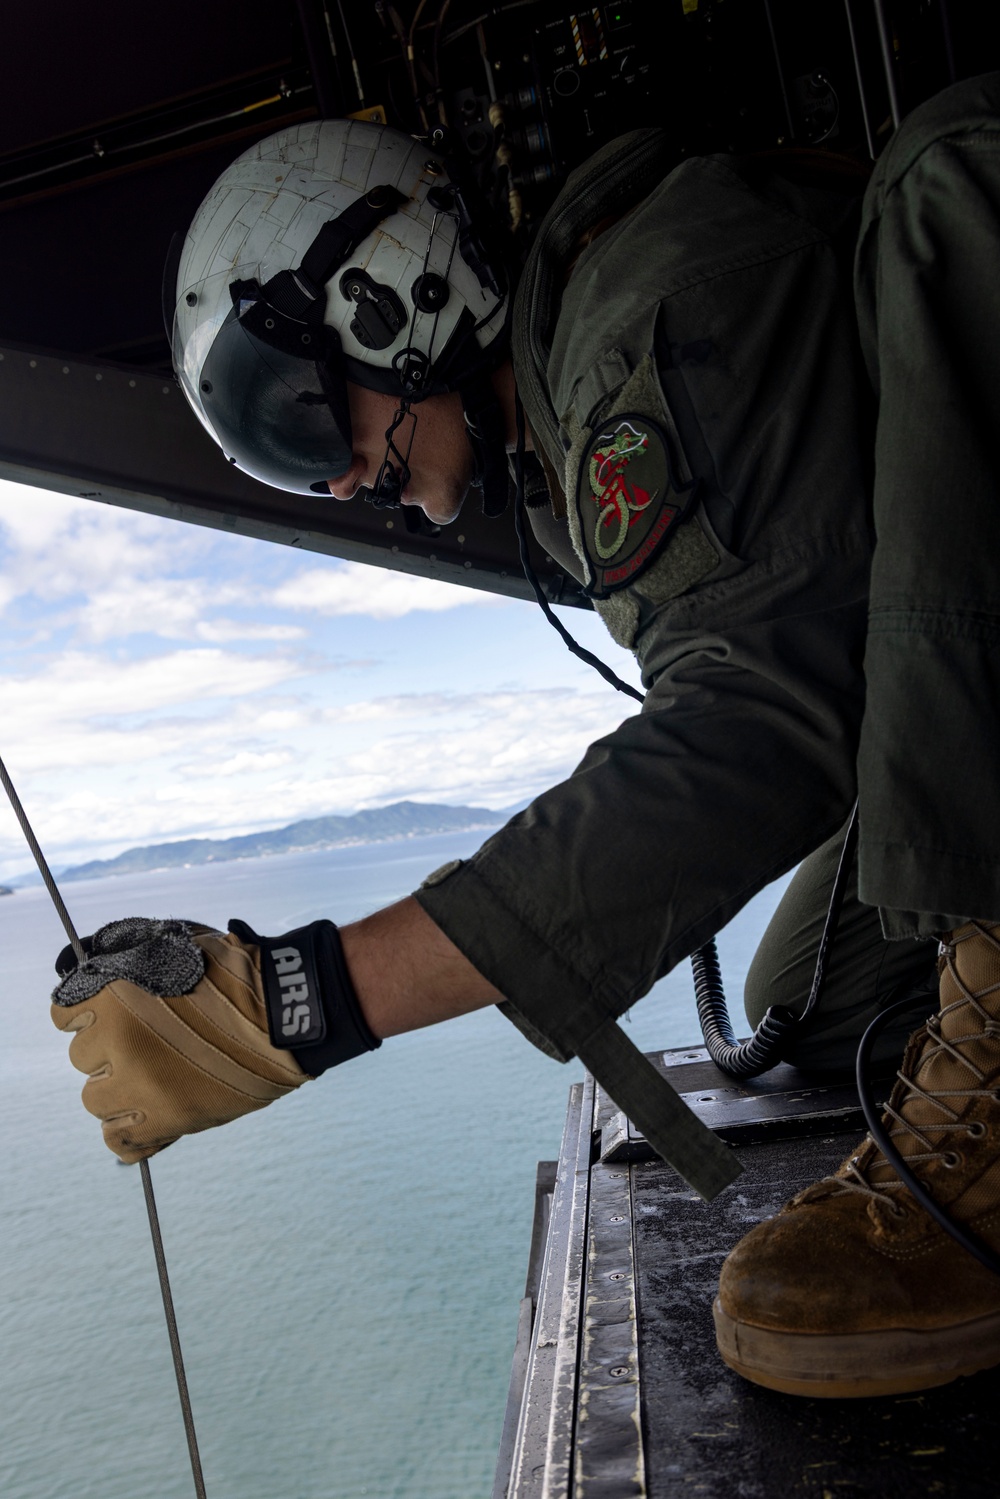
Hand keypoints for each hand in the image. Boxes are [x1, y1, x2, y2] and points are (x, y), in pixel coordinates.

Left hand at [51, 916, 377, 1162]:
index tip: (110, 1012)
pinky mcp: (169, 1121)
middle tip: (149, 1039)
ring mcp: (141, 1086)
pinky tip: (145, 1114)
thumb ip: (121, 954)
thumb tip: (77, 964)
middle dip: (109, 1047)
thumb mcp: (173, 943)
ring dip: (117, 1088)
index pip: (64, 1013)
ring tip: (152, 1075)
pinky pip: (120, 1141)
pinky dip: (127, 1133)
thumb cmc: (233, 971)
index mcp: (115, 994)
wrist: (286, 1011)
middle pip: (82, 1057)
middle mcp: (119, 1041)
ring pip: (95, 1099)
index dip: (89, 1011)